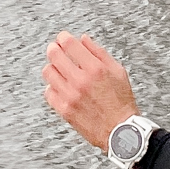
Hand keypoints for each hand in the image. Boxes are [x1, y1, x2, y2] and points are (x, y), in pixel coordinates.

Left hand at [42, 31, 141, 151]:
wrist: (120, 131)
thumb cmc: (121, 102)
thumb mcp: (118, 71)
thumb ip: (99, 52)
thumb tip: (83, 39)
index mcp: (95, 68)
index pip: (69, 44)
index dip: (63, 37)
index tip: (62, 38)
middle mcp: (80, 80)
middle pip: (54, 55)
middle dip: (54, 49)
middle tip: (56, 50)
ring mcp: (70, 96)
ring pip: (48, 72)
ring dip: (52, 68)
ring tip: (59, 70)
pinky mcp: (64, 109)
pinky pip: (48, 92)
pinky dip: (52, 87)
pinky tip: (61, 87)